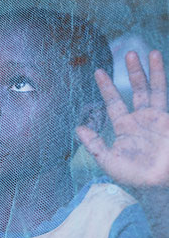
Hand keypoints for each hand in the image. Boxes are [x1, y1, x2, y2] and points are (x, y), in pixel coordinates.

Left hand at [76, 50, 168, 189]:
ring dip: (154, 72)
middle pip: (137, 90)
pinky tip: (162, 66)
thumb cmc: (132, 176)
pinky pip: (166, 99)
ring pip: (156, 90)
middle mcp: (141, 119)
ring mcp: (158, 119)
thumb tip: (77, 127)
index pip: (114, 102)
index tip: (98, 71)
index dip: (107, 87)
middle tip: (129, 53)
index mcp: (124, 127)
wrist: (156, 185)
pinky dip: (163, 84)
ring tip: (151, 52)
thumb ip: (93, 144)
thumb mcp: (107, 160)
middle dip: (134, 72)